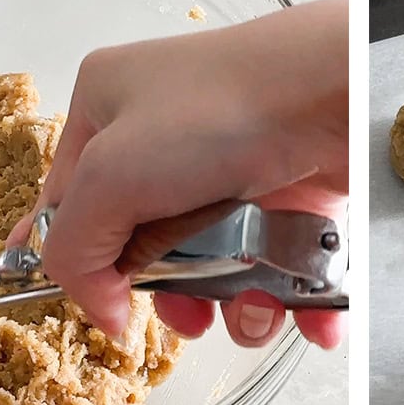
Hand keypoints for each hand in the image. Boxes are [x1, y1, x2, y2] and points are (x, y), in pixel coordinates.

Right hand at [12, 0, 348, 349]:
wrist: (334, 93)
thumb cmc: (220, 109)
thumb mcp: (109, 178)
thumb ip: (74, 249)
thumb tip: (99, 308)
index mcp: (107, 106)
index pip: (69, 201)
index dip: (80, 259)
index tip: (101, 306)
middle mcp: (167, 135)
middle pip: (147, 246)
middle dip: (171, 293)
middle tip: (189, 311)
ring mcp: (231, 165)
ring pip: (214, 263)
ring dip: (234, 306)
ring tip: (254, 309)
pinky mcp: (287, 194)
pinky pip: (275, 265)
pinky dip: (290, 299)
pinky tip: (303, 310)